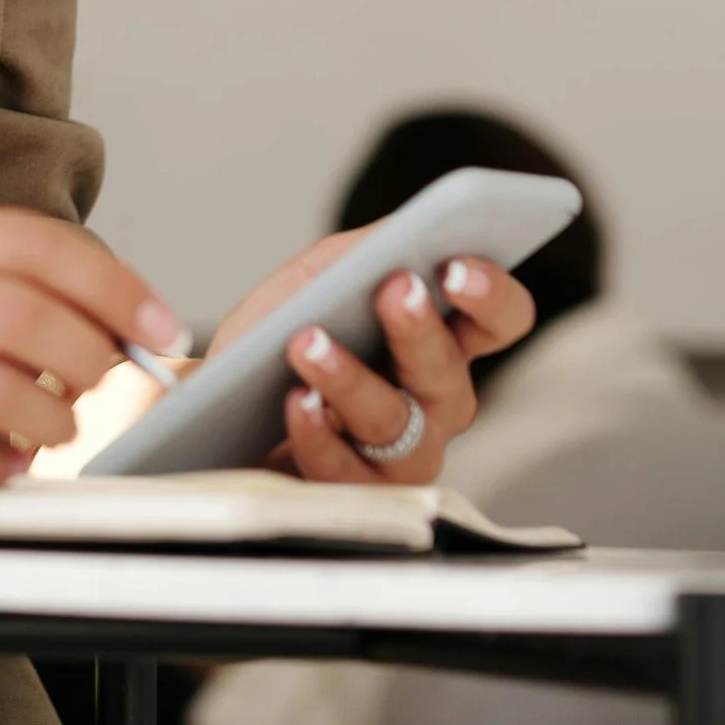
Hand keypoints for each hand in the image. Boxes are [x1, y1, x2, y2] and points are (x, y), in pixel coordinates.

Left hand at [203, 229, 533, 489]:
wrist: (224, 410)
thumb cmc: (281, 340)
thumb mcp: (318, 280)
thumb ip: (362, 253)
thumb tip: (403, 230)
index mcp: (443, 342)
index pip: (500, 319)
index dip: (491, 294)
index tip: (456, 265)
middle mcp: (436, 403)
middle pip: (447, 372)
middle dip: (419, 329)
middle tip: (394, 289)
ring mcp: (402, 456)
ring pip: (394, 422)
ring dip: (351, 379)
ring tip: (307, 344)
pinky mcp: (355, 494)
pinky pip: (344, 470)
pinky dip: (316, 431)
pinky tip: (296, 400)